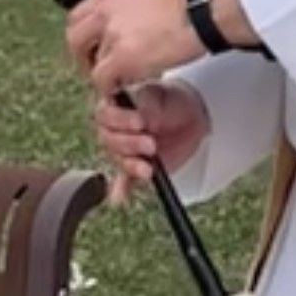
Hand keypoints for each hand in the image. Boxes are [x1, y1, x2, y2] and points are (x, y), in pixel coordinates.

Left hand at [65, 0, 203, 97]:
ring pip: (91, 63)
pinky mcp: (122, 57)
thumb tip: (118, 32)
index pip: (77, 17)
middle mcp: (105, 12)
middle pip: (74, 39)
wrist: (201, 16)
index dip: (81, 37)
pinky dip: (110, 88)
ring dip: (103, 74)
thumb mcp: (143, 0)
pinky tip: (124, 88)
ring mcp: (112, 35)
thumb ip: (124, 13)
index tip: (88, 49)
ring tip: (120, 79)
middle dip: (82, 58)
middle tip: (94, 70)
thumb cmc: (184, 10)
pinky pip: (103, 80)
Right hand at [96, 84, 208, 206]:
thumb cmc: (170, 100)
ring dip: (131, 165)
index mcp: (115, 105)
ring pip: (118, 159)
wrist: (189, 116)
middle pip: (108, 139)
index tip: (141, 123)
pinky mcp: (134, 167)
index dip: (120, 120)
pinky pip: (124, 180)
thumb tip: (141, 118)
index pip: (106, 114)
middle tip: (151, 144)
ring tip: (149, 169)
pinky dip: (122, 190)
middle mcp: (114, 129)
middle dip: (130, 143)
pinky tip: (121, 198)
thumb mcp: (161, 97)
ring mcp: (124, 149)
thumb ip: (147, 106)